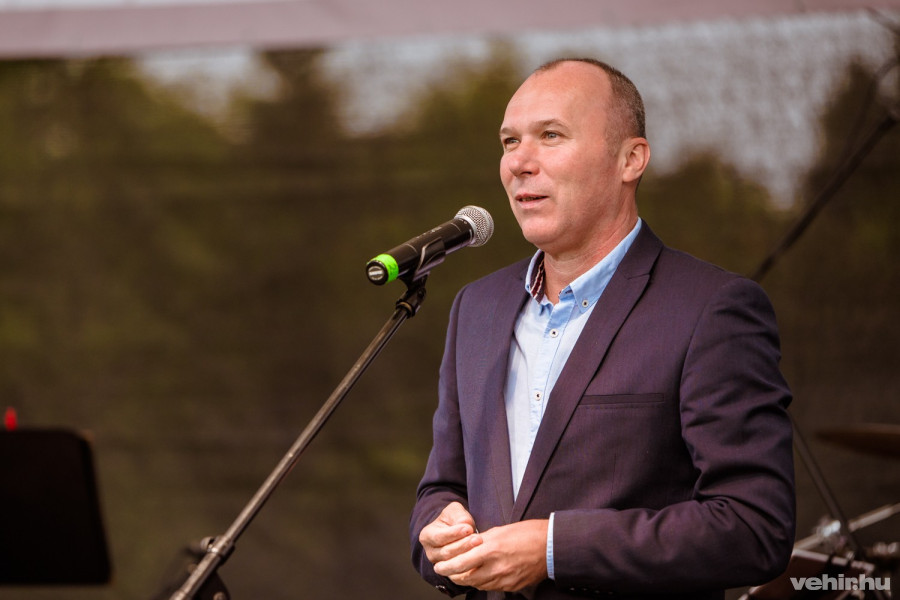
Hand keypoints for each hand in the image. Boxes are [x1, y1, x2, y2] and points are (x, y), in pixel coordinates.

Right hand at [419, 502, 482, 565]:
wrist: (455, 531)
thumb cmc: (453, 519)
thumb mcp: (454, 511)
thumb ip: (458, 515)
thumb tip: (465, 524)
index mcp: (427, 536)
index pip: (439, 537)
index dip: (454, 533)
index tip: (468, 528)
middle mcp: (430, 552)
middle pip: (446, 552)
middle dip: (463, 545)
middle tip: (478, 538)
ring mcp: (440, 564)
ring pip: (453, 562)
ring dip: (467, 553)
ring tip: (479, 544)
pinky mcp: (451, 571)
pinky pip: (460, 570)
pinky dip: (470, 563)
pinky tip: (479, 555)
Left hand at [433, 519, 548, 591]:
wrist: (551, 546)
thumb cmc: (526, 533)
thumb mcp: (500, 531)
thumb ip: (482, 541)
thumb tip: (468, 546)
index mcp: (491, 549)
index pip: (461, 562)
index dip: (447, 566)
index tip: (439, 565)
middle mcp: (496, 567)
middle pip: (466, 577)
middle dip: (453, 575)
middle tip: (445, 571)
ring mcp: (505, 579)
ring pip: (477, 584)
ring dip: (466, 579)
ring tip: (460, 573)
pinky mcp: (512, 586)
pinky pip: (491, 587)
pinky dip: (482, 582)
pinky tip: (479, 576)